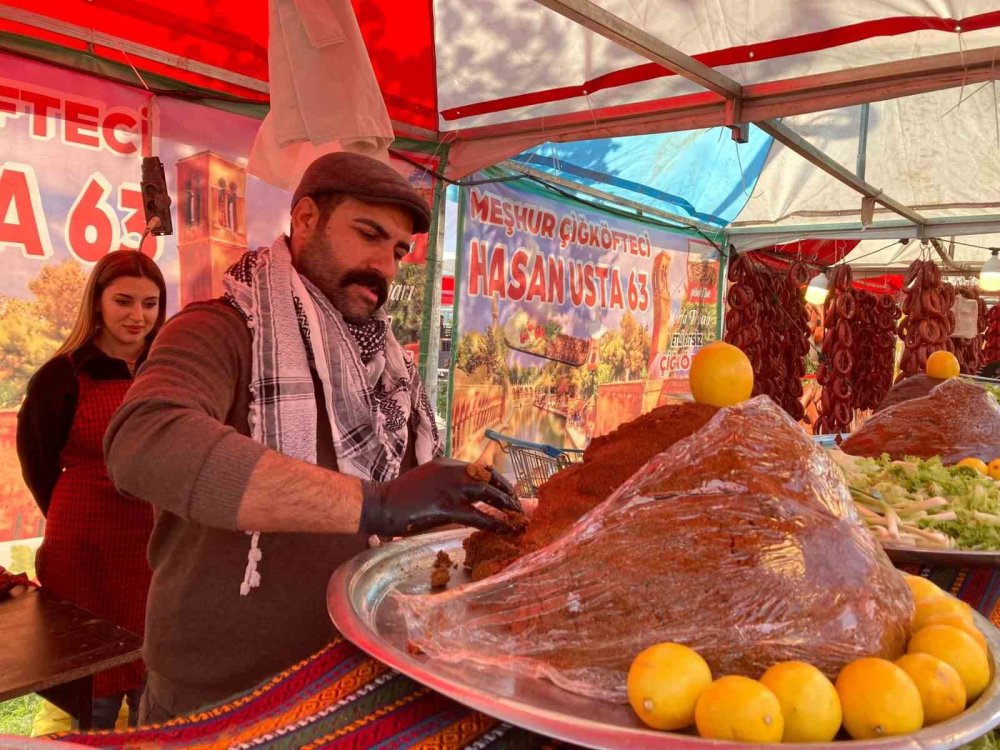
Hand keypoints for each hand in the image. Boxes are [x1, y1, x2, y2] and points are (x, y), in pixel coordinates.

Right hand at [360, 458, 521, 536]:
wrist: (381, 503)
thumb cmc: (401, 496)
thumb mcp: (428, 480)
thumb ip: (447, 484)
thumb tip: (467, 497)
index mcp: (448, 464)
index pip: (481, 469)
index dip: (498, 480)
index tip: (508, 490)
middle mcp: (452, 471)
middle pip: (489, 478)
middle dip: (507, 491)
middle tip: (518, 504)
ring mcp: (450, 488)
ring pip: (487, 494)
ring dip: (505, 505)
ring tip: (517, 516)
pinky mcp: (446, 507)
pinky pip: (478, 516)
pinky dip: (494, 523)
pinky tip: (505, 530)